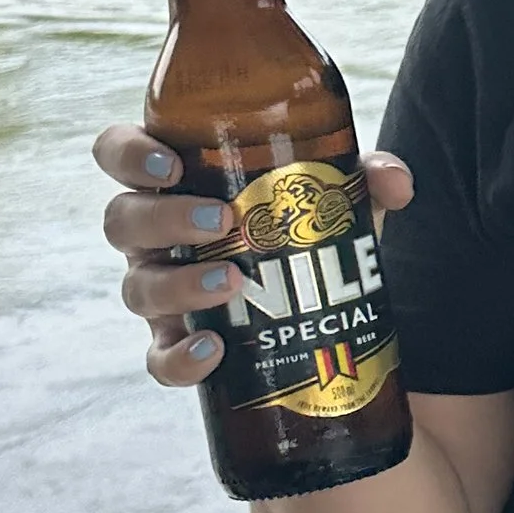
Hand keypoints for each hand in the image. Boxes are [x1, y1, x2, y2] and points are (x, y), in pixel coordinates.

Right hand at [91, 125, 414, 389]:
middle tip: (222, 222)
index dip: (130, 155)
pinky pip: (158, 358)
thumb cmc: (303, 225)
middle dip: (163, 219)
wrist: (316, 300)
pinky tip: (214, 352)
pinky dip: (179, 358)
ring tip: (233, 282)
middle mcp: (154, 236)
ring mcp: (159, 291)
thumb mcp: (335, 196)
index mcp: (176, 182)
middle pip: (122, 220)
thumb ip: (363, 178)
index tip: (172, 164)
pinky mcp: (175, 344)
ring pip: (137, 288)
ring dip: (179, 285)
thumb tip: (394, 182)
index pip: (120, 154)